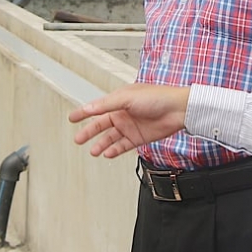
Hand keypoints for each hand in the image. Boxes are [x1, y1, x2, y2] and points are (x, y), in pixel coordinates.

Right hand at [68, 84, 190, 157]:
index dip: (84, 112)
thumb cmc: (158, 97)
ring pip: (111, 138)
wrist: (178, 110)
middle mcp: (123, 114)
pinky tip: (108, 153)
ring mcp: (131, 126)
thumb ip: (107, 104)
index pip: (97, 107)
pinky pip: (123, 146)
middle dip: (89, 132)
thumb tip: (89, 108)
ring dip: (101, 144)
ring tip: (93, 151)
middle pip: (101, 125)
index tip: (72, 118)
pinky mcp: (139, 138)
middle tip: (78, 139)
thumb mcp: (127, 97)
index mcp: (119, 100)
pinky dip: (115, 150)